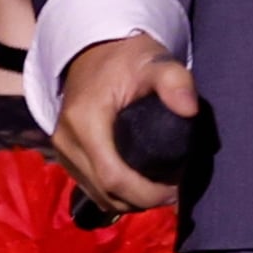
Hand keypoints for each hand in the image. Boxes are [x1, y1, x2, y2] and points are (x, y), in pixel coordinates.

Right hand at [55, 35, 194, 212]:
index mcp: (84, 121)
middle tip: (174, 192)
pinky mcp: (65, 156)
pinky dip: (116, 194)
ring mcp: (62, 151)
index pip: (113, 177)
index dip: (146, 193)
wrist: (95, 51)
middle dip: (142, 200)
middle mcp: (66, 141)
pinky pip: (92, 187)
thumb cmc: (126, 58)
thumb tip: (190, 109)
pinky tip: (140, 186)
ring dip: (130, 201)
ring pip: (97, 195)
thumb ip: (175, 80)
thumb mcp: (155, 61)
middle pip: (105, 192)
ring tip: (160, 189)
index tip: (175, 191)